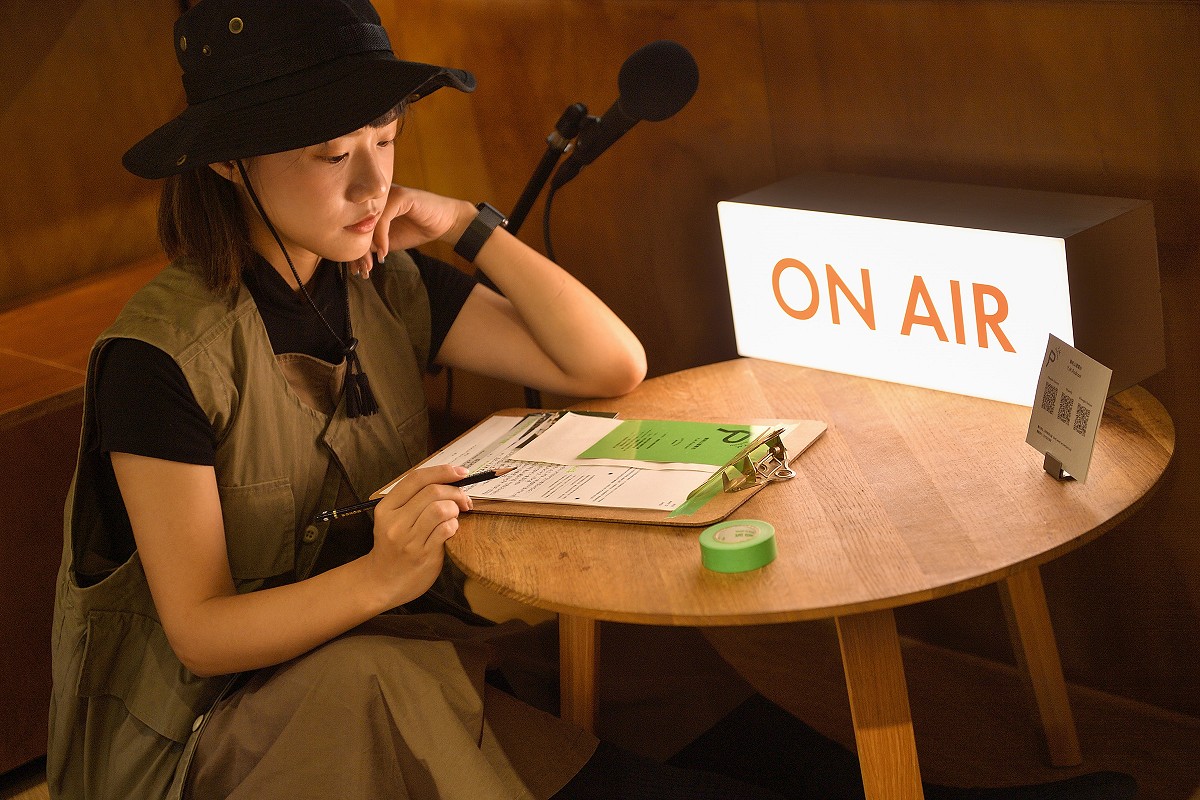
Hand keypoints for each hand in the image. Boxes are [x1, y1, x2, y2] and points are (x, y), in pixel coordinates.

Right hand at [364, 464, 471, 606]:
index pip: (416, 479)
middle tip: (463, 499)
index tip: (461, 472)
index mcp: (386, 508)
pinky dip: (454, 525)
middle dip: (455, 491)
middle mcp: (395, 522)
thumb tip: (449, 480)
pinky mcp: (423, 554)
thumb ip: (414, 500)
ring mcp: (409, 539)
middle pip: (432, 492)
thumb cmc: (392, 546)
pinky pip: (446, 529)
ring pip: (441, 509)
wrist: (381, 582)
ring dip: (455, 509)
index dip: (442, 471)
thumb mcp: (393, 519)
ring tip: (454, 516)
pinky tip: (451, 530)